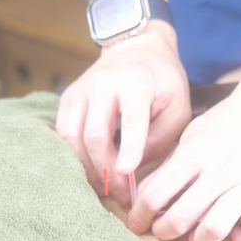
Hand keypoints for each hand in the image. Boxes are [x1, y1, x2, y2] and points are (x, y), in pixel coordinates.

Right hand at [56, 21, 190, 206]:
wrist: (136, 46)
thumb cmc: (162, 80)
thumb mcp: (178, 105)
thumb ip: (161, 137)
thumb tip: (135, 169)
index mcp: (137, 82)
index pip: (131, 118)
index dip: (129, 147)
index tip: (128, 172)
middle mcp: (104, 83)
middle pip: (96, 134)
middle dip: (107, 169)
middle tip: (122, 194)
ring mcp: (81, 90)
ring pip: (72, 136)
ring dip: (87, 167)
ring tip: (104, 188)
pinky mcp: (68, 98)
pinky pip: (63, 133)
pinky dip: (74, 156)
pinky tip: (89, 171)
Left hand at [126, 3, 240, 240]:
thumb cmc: (224, 125)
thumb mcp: (190, 138)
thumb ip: (169, 166)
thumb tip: (143, 195)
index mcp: (194, 155)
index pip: (155, 194)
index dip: (140, 215)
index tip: (136, 223)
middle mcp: (219, 172)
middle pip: (181, 217)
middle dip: (164, 232)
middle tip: (161, 232)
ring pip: (215, 229)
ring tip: (195, 239)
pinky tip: (234, 236)